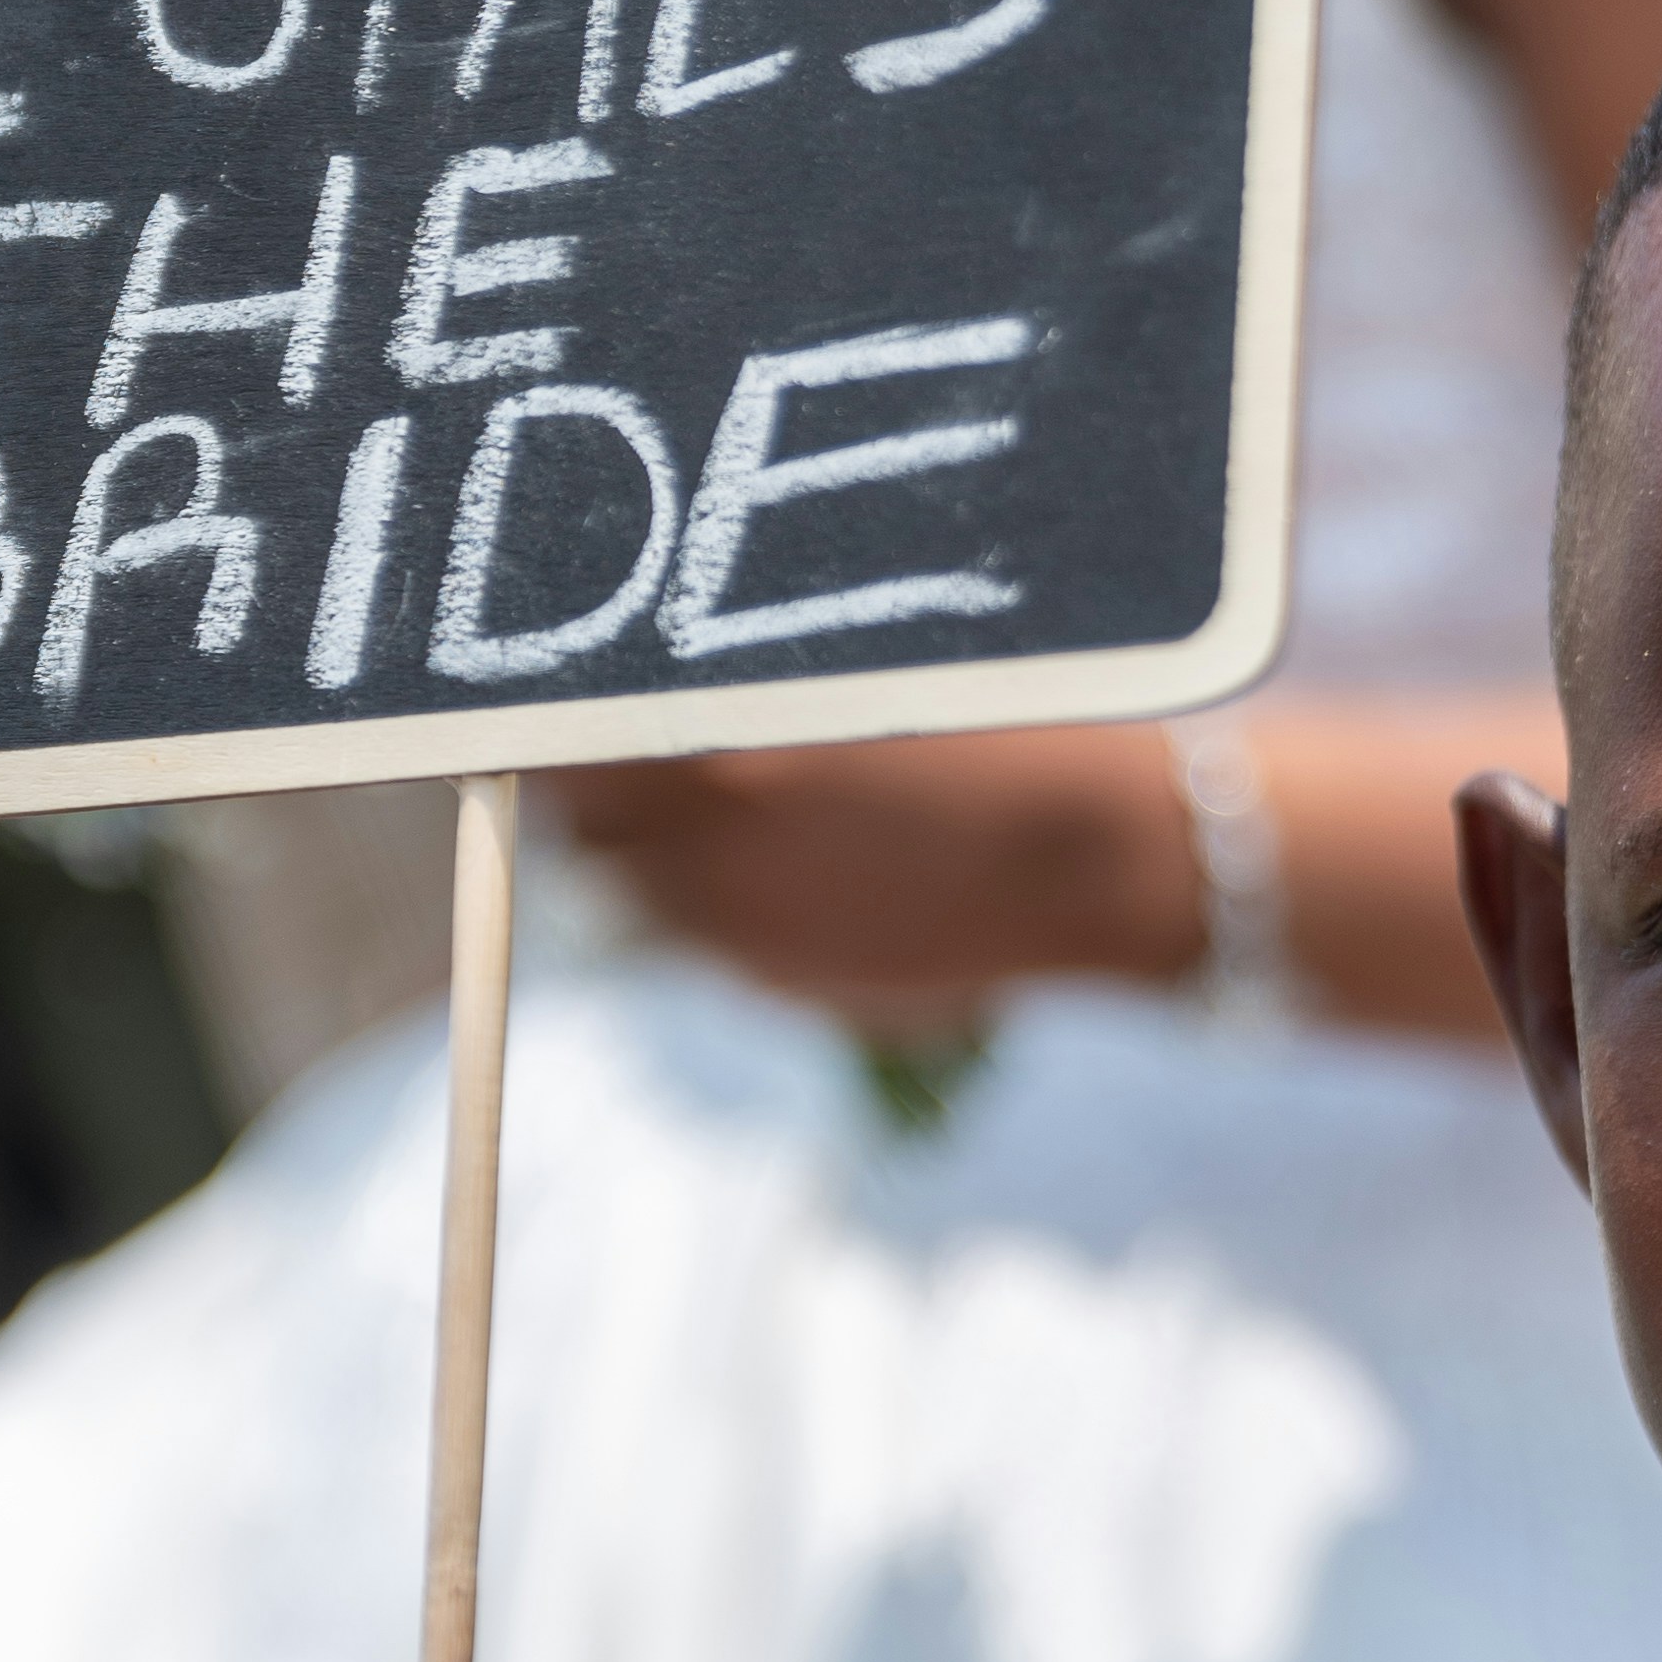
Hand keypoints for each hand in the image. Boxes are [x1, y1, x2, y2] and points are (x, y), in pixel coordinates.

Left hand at [563, 726, 1200, 1019]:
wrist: (1104, 854)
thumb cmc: (999, 728)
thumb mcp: (854, 673)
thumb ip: (730, 686)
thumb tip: (627, 686)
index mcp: (725, 763)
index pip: (569, 755)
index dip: (556, 733)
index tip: (564, 707)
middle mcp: (718, 860)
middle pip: (588, 836)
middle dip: (605, 796)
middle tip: (649, 750)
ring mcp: (750, 937)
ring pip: (642, 900)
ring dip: (659, 858)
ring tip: (731, 809)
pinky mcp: (789, 988)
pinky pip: (713, 943)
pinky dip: (727, 905)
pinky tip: (804, 864)